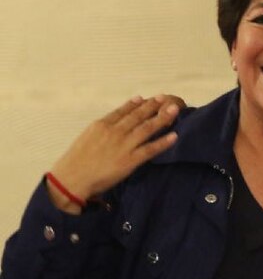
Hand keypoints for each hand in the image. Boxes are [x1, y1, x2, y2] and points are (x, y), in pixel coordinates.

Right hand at [47, 95, 183, 213]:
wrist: (71, 180)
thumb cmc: (76, 161)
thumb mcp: (87, 137)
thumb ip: (101, 129)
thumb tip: (114, 123)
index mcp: (101, 125)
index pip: (123, 111)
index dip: (136, 104)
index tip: (146, 98)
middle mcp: (114, 132)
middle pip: (137, 116)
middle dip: (153, 106)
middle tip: (165, 98)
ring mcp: (123, 145)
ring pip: (146, 128)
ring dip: (162, 118)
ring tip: (174, 110)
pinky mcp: (129, 161)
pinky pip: (149, 149)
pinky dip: (163, 142)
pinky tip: (174, 136)